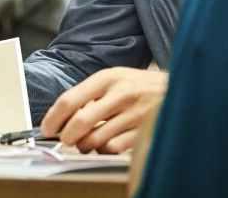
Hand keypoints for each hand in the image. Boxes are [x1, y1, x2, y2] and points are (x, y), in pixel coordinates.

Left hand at [40, 67, 168, 153]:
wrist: (180, 88)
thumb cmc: (141, 86)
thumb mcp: (116, 80)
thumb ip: (91, 95)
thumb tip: (63, 118)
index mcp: (108, 77)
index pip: (70, 99)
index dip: (54, 117)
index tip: (47, 128)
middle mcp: (120, 93)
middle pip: (81, 122)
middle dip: (67, 136)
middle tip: (65, 140)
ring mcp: (133, 113)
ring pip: (96, 140)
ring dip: (86, 145)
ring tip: (88, 141)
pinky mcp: (143, 131)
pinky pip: (114, 149)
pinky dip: (106, 150)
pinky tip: (109, 143)